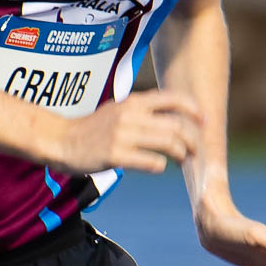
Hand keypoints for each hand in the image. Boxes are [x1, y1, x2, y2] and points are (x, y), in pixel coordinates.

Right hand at [53, 89, 202, 173]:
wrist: (62, 140)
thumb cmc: (93, 128)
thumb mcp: (119, 110)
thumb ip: (143, 111)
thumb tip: (172, 118)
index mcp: (134, 102)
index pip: (172, 99)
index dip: (193, 109)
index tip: (203, 120)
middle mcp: (131, 115)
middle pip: (176, 125)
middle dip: (192, 139)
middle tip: (195, 150)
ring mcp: (123, 135)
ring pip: (167, 142)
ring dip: (181, 153)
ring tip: (182, 159)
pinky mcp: (115, 155)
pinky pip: (149, 161)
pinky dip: (160, 165)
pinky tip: (159, 166)